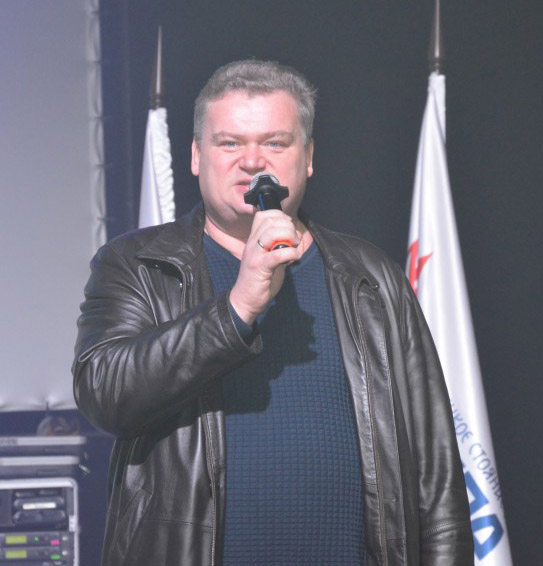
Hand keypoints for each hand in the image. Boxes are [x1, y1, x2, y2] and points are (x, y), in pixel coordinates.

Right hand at [229, 210, 302, 324]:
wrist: (244, 301)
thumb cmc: (259, 280)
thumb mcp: (269, 258)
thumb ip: (278, 246)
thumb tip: (295, 237)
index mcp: (253, 240)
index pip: (263, 215)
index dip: (280, 216)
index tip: (289, 227)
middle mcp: (252, 244)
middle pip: (270, 220)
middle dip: (288, 226)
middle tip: (294, 240)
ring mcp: (254, 255)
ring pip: (272, 233)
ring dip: (289, 236)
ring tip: (294, 247)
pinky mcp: (259, 268)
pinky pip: (277, 254)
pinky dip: (290, 253)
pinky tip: (294, 258)